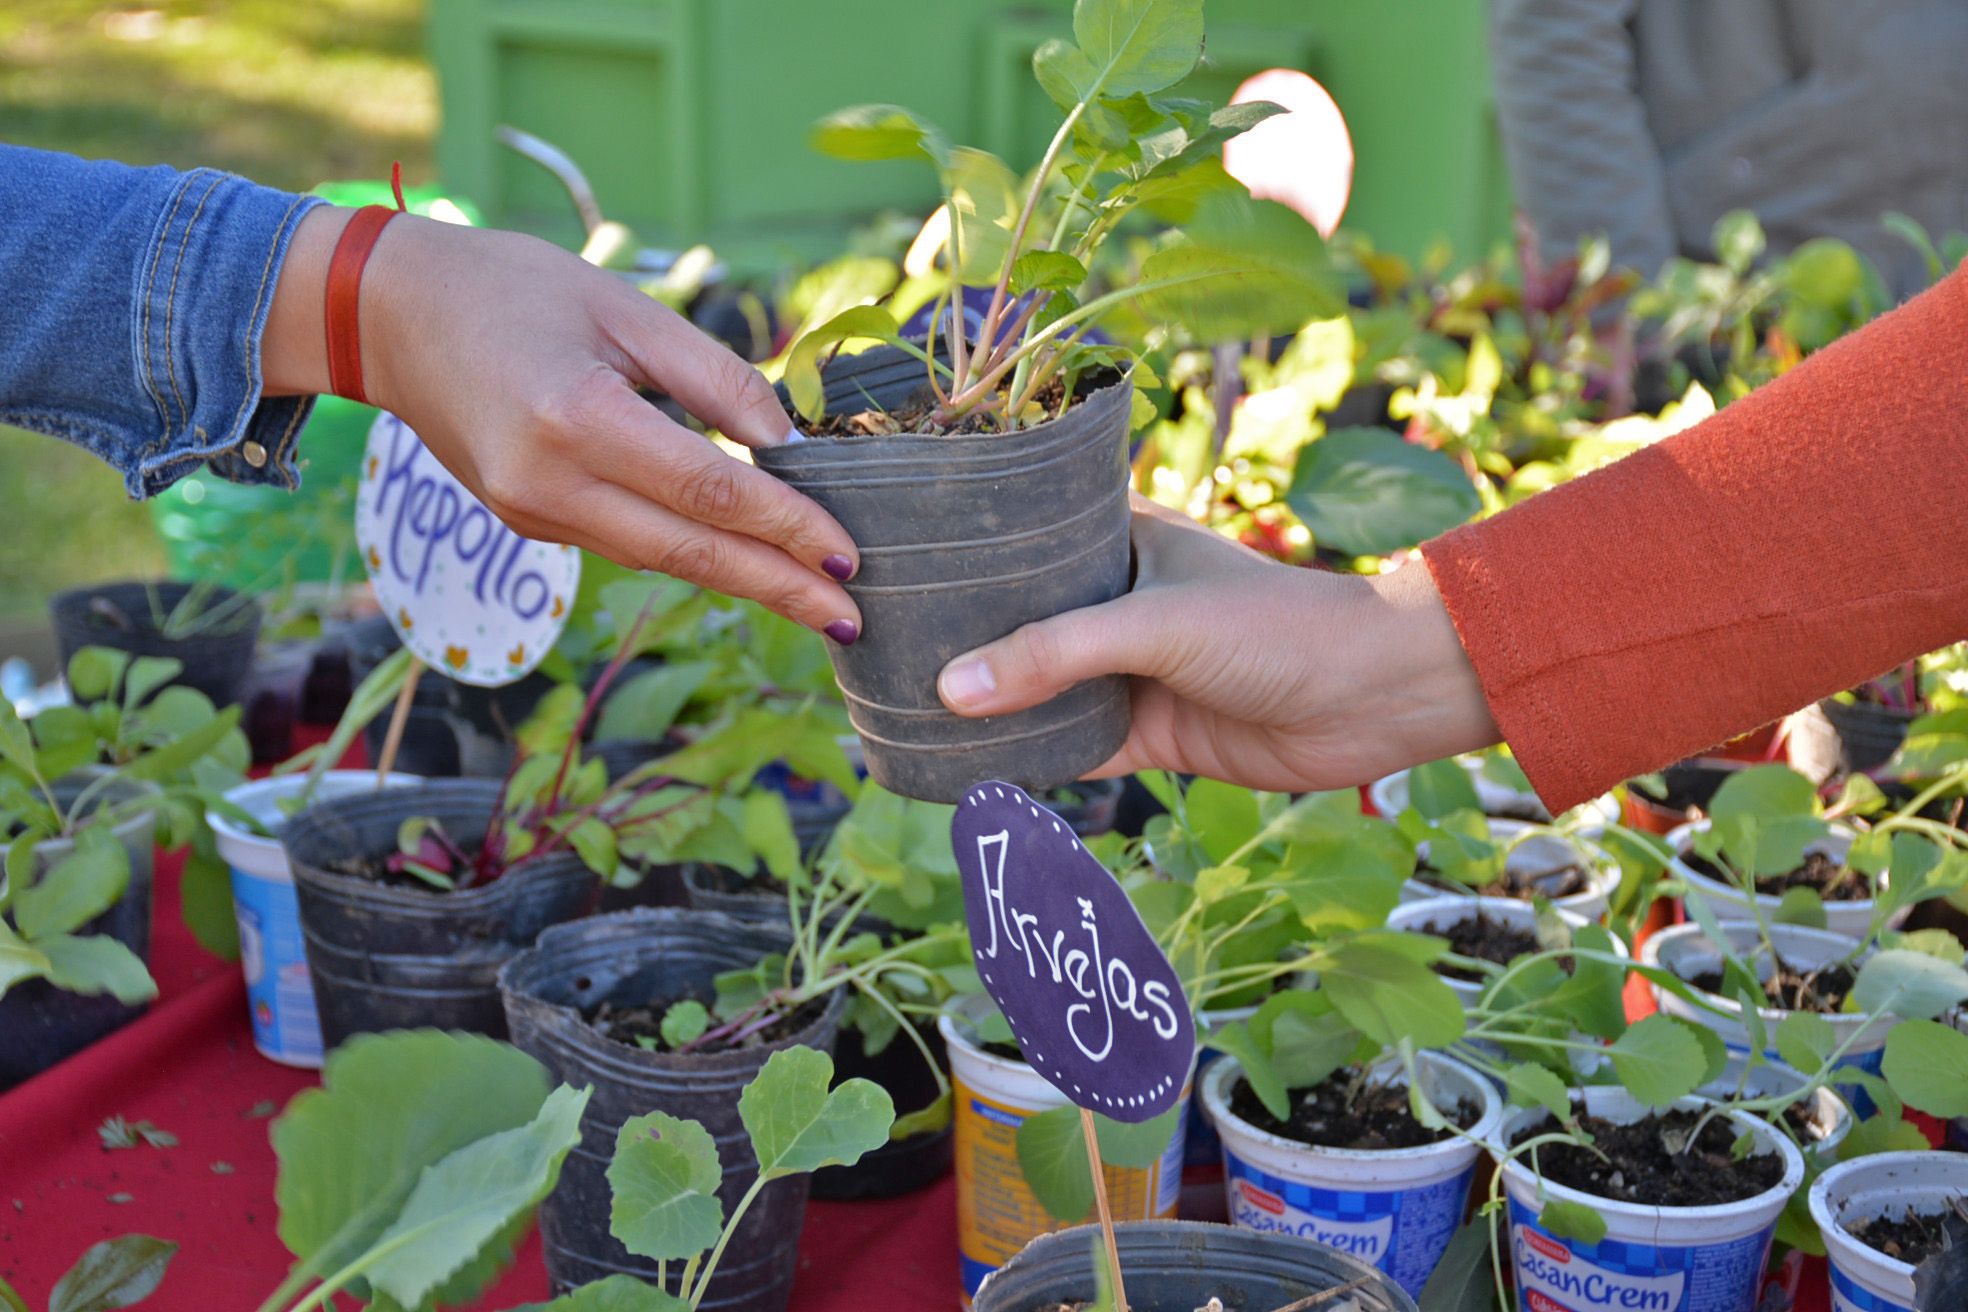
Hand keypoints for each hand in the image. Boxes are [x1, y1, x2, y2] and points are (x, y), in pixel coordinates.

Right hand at [264, 209, 860, 640]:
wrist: (386, 317)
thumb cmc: (510, 290)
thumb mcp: (623, 307)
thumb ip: (712, 376)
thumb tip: (790, 443)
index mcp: (577, 418)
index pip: (709, 488)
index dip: (786, 527)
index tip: (848, 556)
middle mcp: (550, 483)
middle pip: (690, 551)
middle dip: (779, 588)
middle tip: (853, 620)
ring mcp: (532, 513)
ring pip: (660, 560)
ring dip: (743, 583)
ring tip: (815, 602)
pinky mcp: (526, 522)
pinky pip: (627, 545)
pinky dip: (691, 556)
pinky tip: (744, 564)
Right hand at [934, 496, 1500, 791]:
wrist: (1370, 699)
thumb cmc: (1274, 628)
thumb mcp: (1152, 624)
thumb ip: (1052, 655)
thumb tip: (950, 692)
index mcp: (1120, 539)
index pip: (1026, 533)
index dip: (966, 547)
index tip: (895, 559)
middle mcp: (1117, 600)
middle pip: (1021, 618)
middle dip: (963, 636)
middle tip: (880, 645)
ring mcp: (1131, 669)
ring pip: (1039, 687)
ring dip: (989, 703)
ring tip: (902, 708)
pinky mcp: (1148, 734)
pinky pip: (1069, 745)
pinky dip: (1025, 757)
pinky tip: (966, 766)